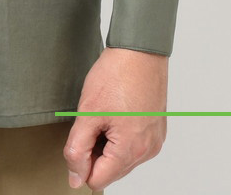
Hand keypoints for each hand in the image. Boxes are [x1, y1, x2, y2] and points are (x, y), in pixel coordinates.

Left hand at [63, 46, 167, 189]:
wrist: (139, 50)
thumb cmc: (116, 75)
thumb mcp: (87, 112)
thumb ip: (77, 149)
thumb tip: (75, 178)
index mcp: (131, 150)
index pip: (98, 180)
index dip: (81, 163)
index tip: (78, 138)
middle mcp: (147, 151)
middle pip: (111, 171)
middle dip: (94, 152)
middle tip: (90, 121)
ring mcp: (154, 140)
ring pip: (121, 159)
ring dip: (106, 143)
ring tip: (104, 114)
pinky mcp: (155, 130)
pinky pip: (133, 145)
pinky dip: (119, 135)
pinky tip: (114, 112)